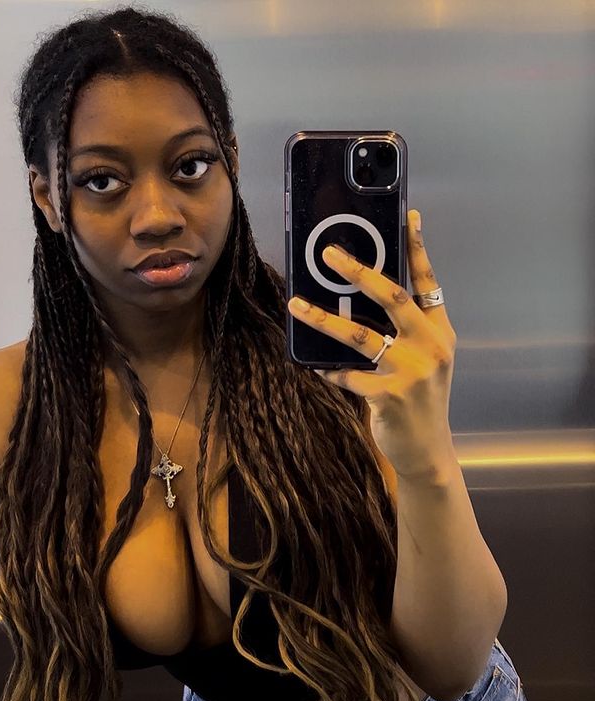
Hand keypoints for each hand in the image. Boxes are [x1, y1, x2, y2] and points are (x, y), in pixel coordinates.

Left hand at [287, 209, 457, 480]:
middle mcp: (430, 347)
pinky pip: (347, 375)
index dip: (418, 250)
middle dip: (359, 271)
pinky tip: (311, 363)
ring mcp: (411, 372)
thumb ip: (407, 331)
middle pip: (392, 298)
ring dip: (323, 318)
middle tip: (329, 253)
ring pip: (360, 335)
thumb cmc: (422, 400)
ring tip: (296, 305)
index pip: (428, 283)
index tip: (410, 216)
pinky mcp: (389, 397)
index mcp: (440, 332)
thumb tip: (362, 299)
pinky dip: (327, 369)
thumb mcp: (426, 360)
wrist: (428, 449)